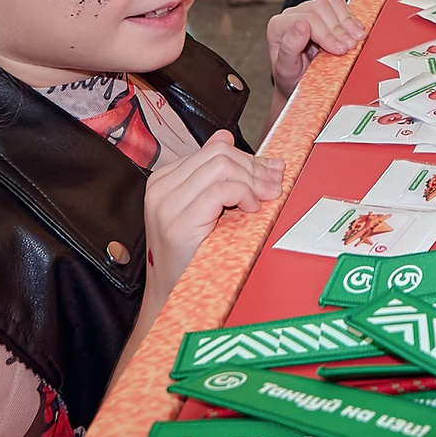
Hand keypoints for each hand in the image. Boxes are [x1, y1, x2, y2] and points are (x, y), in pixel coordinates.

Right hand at [143, 129, 283, 287]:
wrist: (170, 299)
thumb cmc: (190, 257)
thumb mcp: (203, 210)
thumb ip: (213, 176)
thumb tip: (227, 137)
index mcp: (164, 180)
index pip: (213, 149)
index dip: (249, 158)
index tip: (271, 171)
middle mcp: (160, 188)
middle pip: (219, 154)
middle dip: (255, 167)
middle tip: (275, 184)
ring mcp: (165, 205)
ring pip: (221, 167)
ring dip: (252, 181)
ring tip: (264, 198)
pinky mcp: (177, 224)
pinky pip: (219, 191)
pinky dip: (243, 195)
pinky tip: (251, 209)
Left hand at [266, 0, 363, 95]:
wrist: (299, 81)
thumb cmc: (290, 77)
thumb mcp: (286, 69)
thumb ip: (289, 47)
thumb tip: (301, 25)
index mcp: (278, 26)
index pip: (307, 20)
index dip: (327, 34)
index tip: (340, 50)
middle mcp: (292, 15)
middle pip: (320, 8)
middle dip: (339, 29)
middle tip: (350, 47)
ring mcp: (307, 10)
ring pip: (330, 2)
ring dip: (347, 21)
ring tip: (356, 38)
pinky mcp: (322, 12)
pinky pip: (337, 3)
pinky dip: (350, 16)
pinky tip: (356, 30)